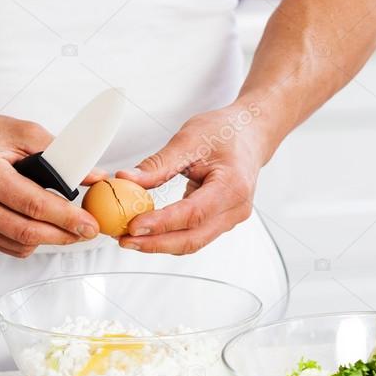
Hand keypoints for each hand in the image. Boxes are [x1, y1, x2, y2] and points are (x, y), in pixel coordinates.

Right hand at [0, 111, 102, 256]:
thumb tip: (93, 176)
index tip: (90, 224)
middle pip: (26, 231)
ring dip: (49, 239)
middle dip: (64, 235)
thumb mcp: (20, 131)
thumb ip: (60, 154)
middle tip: (88, 231)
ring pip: (18, 244)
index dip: (66, 218)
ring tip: (69, 228)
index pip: (33, 205)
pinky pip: (6, 245)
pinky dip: (30, 241)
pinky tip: (43, 228)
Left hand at [116, 102, 267, 254]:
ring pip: (193, 242)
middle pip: (193, 238)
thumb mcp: (188, 140)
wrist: (250, 133)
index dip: (161, 223)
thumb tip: (126, 179)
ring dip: (160, 243)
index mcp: (232, 186)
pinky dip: (170, 236)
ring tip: (130, 238)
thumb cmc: (226, 131)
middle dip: (155, 243)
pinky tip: (148, 232)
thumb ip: (158, 164)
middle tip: (125, 240)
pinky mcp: (222, 221)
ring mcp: (231, 218)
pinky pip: (195, 235)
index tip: (133, 226)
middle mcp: (236, 208)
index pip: (192, 213)